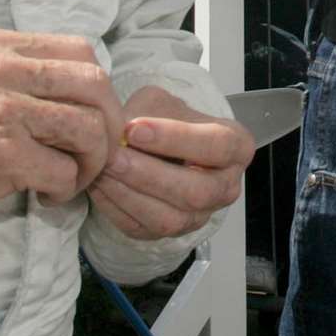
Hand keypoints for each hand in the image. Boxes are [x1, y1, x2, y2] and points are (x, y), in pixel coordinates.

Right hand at [0, 31, 120, 224]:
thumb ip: (20, 72)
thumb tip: (88, 92)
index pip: (81, 50)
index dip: (100, 88)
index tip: (94, 116)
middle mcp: (0, 70)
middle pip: (95, 86)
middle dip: (109, 125)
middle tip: (96, 154)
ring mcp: (0, 111)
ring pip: (88, 129)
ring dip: (91, 163)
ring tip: (71, 178)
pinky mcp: (0, 155)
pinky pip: (64, 171)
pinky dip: (65, 189)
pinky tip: (45, 195)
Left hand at [90, 85, 254, 240]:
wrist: (156, 145)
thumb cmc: (165, 120)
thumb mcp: (162, 102)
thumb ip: (148, 114)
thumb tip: (120, 133)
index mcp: (236, 147)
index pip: (215, 145)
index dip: (175, 138)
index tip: (135, 129)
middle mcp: (226, 187)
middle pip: (195, 191)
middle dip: (149, 174)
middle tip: (114, 156)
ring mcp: (201, 215)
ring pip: (169, 218)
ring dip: (130, 194)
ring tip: (102, 169)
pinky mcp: (172, 233)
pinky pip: (143, 229)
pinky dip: (116, 208)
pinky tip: (99, 185)